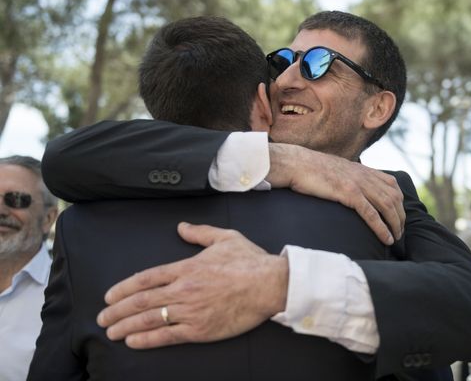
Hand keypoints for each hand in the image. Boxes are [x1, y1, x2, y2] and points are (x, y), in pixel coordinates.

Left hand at [96, 222, 287, 348]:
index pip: (147, 278)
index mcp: (187, 267)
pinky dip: (148, 339)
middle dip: (118, 310)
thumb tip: (181, 227)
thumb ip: (199, 233)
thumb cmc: (250, 261)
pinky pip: (168, 336)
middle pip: (142, 300)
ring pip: (150, 319)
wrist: (269, 284)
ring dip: (126, 326)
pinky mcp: (200, 329)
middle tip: (102, 317)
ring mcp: (190, 310)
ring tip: (110, 332)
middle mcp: (184, 289)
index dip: (124, 288)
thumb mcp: (225, 237)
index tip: (110, 295)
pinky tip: (133, 341)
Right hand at [267, 144, 404, 244]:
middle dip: (400, 216)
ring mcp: (357, 183)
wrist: (296, 163)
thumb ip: (347, 177)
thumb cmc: (310, 170)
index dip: (400, 201)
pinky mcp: (348, 193)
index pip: (392, 184)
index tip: (399, 215)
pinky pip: (371, 213)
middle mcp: (364, 175)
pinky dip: (382, 228)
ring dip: (395, 224)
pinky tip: (386, 239)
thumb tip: (348, 189)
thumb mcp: (335, 170)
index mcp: (362, 169)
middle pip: (393, 197)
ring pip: (387, 206)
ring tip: (396, 238)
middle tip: (400, 232)